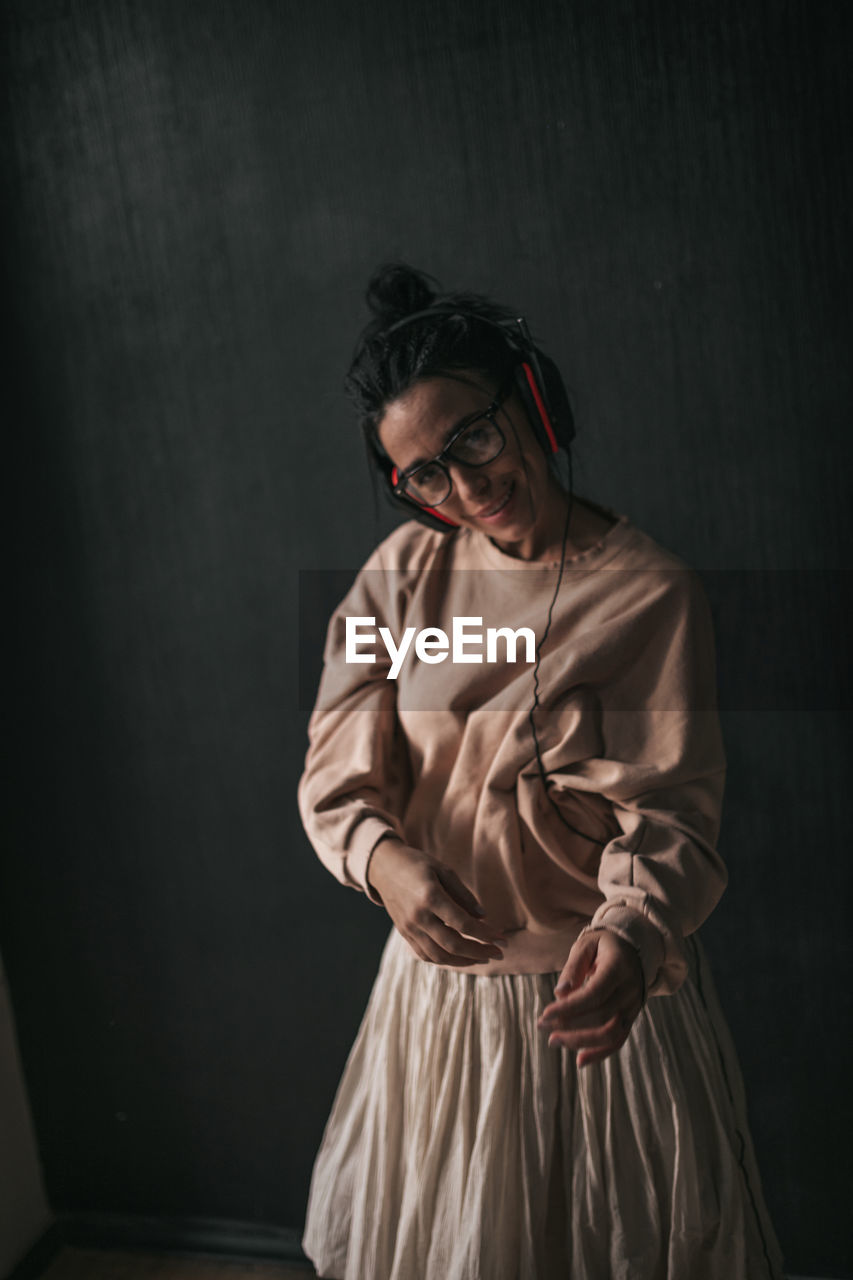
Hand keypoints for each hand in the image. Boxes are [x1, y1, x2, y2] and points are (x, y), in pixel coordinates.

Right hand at [367, 839, 506, 965]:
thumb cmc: (417, 864)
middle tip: (499, 952)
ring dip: (464, 961)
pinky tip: (460, 957)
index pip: (463, 924)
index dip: (486, 934)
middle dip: (479, 952)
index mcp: (430, 897)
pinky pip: (426, 955)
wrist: (384, 867)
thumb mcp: (443, 870)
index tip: (503, 938)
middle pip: (453, 944)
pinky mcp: (404, 934)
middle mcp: (418, 916)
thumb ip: (463, 894)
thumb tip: (483, 916)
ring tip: (482, 958)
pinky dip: (445, 960)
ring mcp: (409, 928)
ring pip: (439, 955)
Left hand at [537, 928, 644, 1066]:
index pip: (594, 994)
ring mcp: (633, 1006)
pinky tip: (579, 1060)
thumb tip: (559, 994)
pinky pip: (618, 1041)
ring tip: (554, 1040)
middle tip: (542, 1026)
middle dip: (569, 1026)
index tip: (544, 1015)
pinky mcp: (631, 1018)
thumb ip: (573, 967)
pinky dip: (599, 1054)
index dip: (569, 1008)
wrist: (635, 948)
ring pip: (610, 1034)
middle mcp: (630, 990)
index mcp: (618, 968)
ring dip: (580, 1042)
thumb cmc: (604, 945)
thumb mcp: (587, 945)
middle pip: (601, 1017)